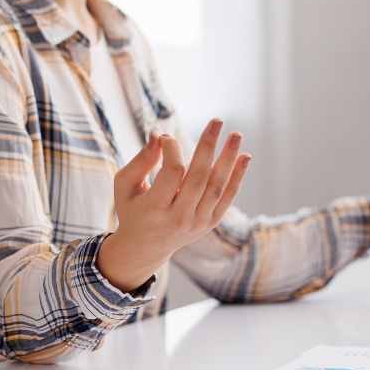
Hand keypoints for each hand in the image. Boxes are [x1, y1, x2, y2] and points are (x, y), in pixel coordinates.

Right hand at [96, 119, 251, 292]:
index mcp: (154, 209)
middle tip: (217, 120)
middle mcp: (179, 218)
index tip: (166, 137)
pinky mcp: (210, 223)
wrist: (144, 248)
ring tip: (236, 135)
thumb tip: (159, 134)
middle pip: (198, 177)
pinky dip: (237, 177)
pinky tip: (244, 156)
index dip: (172, 149)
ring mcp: (197, 223)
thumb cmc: (132, 208)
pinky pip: (227, 198)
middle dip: (208, 146)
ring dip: (228, 159)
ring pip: (217, 187)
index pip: (172, 172)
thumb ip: (141, 160)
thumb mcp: (125, 185)